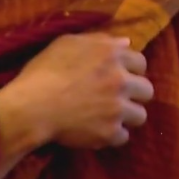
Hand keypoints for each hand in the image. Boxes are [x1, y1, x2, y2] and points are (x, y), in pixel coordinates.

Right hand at [0, 33, 153, 150]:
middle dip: (135, 95)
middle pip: (147, 90)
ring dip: (127, 117)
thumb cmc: (44, 71)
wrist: (30, 107)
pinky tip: (98, 131)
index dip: (132, 70)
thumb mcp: (67, 43)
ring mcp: (118, 108)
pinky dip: (112, 136)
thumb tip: (126, 42)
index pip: (141, 62)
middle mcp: (121, 80)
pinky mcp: (109, 132)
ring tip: (110, 117)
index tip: (122, 76)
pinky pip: (123, 137)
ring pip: (140, 115)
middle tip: (118, 98)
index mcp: (112, 55)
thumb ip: (100, 40)